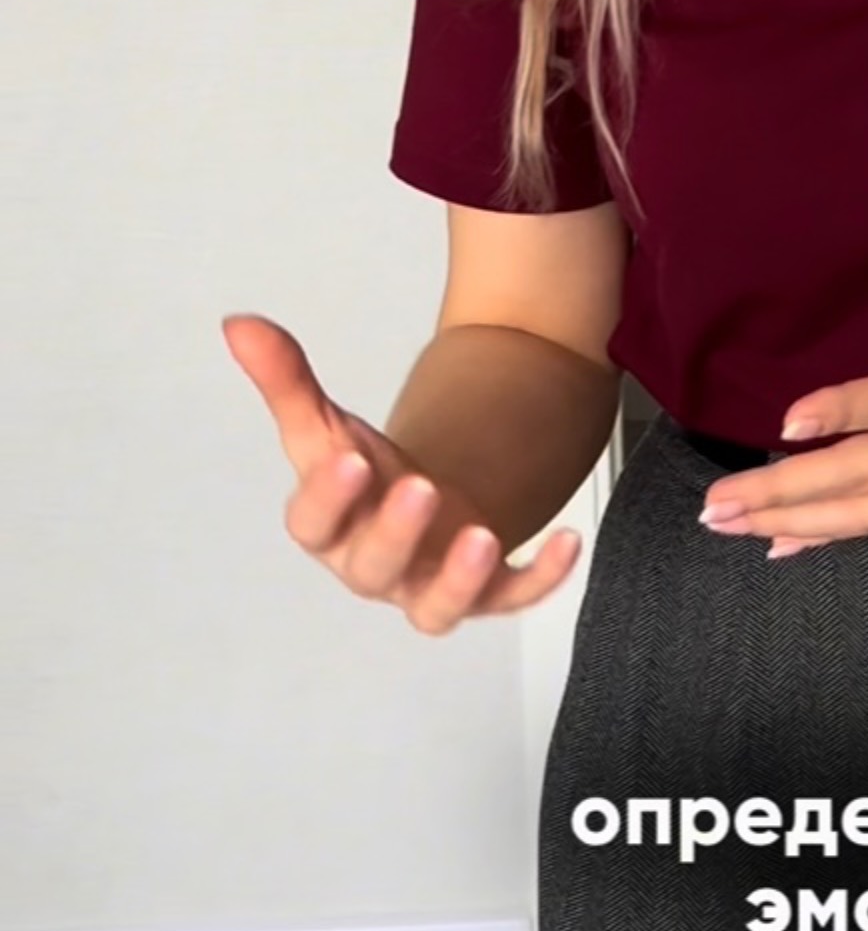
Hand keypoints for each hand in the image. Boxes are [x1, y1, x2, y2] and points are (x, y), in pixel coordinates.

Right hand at [221, 313, 580, 630]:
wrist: (419, 508)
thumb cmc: (365, 478)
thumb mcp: (326, 425)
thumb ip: (286, 379)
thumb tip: (240, 324)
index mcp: (330, 529)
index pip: (314, 525)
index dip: (327, 497)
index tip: (347, 457)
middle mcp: (374, 567)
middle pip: (374, 566)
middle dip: (396, 532)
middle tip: (421, 488)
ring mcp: (428, 584)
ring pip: (437, 606)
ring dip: (460, 578)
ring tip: (483, 536)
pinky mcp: (483, 593)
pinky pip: (511, 597)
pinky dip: (539, 578)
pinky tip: (565, 542)